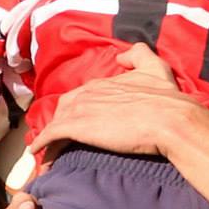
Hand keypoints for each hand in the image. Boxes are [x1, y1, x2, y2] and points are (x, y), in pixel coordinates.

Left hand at [39, 44, 199, 159]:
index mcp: (104, 83)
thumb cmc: (167, 99)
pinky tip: (38, 154)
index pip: (82, 96)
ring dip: (51, 138)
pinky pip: (51, 135)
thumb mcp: (157, 68)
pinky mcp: (76, 127)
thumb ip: (139, 55)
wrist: (170, 120)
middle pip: (65, 108)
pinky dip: (42, 144)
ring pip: (56, 122)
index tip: (82, 124)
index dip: (80, 110)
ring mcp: (80, 109)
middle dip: (62, 123)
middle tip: (63, 142)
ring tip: (51, 154)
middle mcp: (88, 92)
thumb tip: (122, 56)